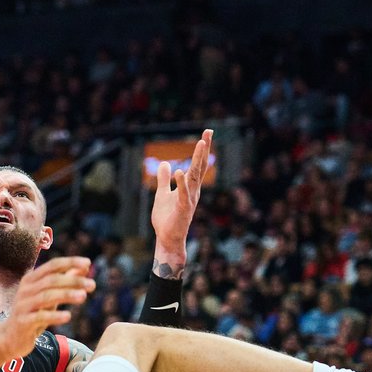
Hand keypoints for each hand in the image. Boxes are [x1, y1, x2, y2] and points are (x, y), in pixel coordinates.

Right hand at [0, 257, 92, 355]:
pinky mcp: (23, 322)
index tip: (88, 263)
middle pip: (51, 280)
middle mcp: (26, 289)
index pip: (52, 266)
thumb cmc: (33, 312)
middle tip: (92, 285)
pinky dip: (54, 316)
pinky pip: (40, 317)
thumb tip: (85, 267)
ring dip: (66, 295)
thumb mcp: (49, 295)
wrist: (11, 337)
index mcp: (31, 279)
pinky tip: (68, 316)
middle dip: (73, 281)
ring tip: (84, 297)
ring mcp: (23, 305)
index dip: (70, 262)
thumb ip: (65, 280)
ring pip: (46, 296)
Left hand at [150, 128, 212, 264]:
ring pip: (194, 177)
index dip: (201, 150)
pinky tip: (180, 171)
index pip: (197, 165)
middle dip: (204, 149)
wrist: (167, 239)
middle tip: (209, 132)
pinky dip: (182, 183)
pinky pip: (183, 194)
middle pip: (200, 167)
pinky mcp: (183, 209)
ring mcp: (189, 200)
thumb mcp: (162, 194)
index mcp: (189, 187)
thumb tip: (165, 163)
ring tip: (201, 143)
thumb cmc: (167, 218)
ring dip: (198, 160)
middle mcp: (193, 191)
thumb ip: (164, 180)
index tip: (206, 134)